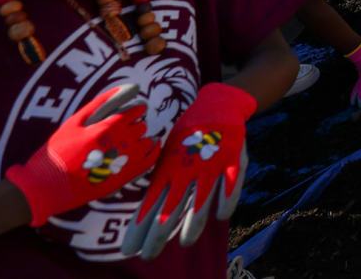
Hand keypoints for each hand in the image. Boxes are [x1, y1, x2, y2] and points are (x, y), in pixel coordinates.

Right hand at [3, 83, 159, 225]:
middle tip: (129, 126)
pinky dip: (152, 153)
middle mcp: (117, 146)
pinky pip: (149, 162)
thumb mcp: (72, 124)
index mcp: (104, 130)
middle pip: (141, 128)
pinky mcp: (123, 179)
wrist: (44, 188)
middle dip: (136, 124)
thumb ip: (97, 105)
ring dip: (143, 139)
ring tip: (134, 139)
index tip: (138, 109)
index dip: (137, 109)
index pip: (133, 113)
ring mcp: (122, 164)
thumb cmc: (56, 152)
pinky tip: (149, 148)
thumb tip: (121, 88)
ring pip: (147, 143)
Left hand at [116, 82, 255, 259]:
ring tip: (185, 243)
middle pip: (170, 206)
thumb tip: (148, 208)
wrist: (217, 105)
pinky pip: (231, 181)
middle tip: (146, 256)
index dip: (139, 227)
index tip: (127, 250)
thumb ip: (164, 180)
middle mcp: (186, 170)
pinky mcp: (233, 159)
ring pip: (200, 198)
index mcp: (168, 169)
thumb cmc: (189, 135)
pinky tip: (221, 216)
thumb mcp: (170, 155)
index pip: (149, 204)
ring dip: (193, 222)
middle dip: (157, 233)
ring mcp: (211, 165)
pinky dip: (226, 197)